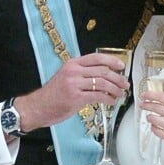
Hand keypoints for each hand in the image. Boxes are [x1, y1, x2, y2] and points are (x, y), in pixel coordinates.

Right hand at [15, 53, 129, 131]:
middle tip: (125, 84)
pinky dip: (108, 99)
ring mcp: (74, 84)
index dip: (112, 60)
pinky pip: (98, 96)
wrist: (38, 107)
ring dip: (115, 89)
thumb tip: (103, 75)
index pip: (96, 57)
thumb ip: (81, 73)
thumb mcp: (66, 77)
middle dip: (118, 78)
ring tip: (120, 94)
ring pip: (102, 83)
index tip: (122, 66)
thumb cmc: (53, 94)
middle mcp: (74, 71)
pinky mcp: (76, 98)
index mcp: (72, 64)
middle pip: (103, 71)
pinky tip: (112, 101)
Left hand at [139, 91, 163, 159]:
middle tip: (142, 104)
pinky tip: (155, 126)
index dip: (150, 95)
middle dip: (146, 105)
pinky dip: (153, 127)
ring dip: (149, 117)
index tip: (144, 95)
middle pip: (155, 107)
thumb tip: (157, 100)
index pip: (162, 97)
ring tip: (150, 117)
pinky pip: (155, 130)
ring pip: (153, 118)